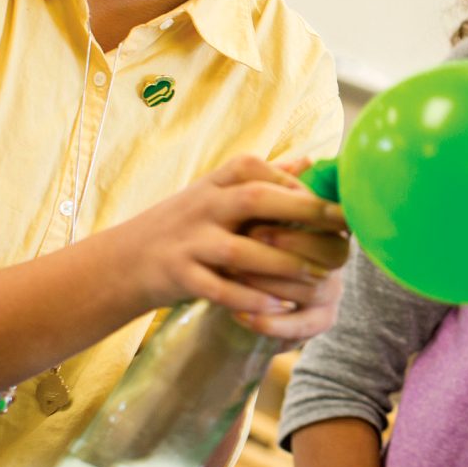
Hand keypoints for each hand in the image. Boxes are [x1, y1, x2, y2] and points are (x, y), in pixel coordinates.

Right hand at [121, 154, 347, 327]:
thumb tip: (311, 159)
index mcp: (215, 182)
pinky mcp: (178, 276)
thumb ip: (264, 177)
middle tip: (343, 228)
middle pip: (254, 199)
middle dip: (302, 212)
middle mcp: (202, 206)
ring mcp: (188, 241)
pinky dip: (248, 299)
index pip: (260, 170)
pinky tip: (279, 307)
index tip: (332, 203)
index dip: (298, 186)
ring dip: (281, 264)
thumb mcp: (218, 192)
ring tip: (318, 275)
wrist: (124, 260)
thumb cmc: (185, 224)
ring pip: (238, 251)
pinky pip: (217, 289)